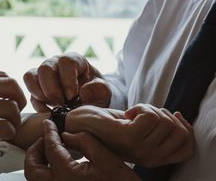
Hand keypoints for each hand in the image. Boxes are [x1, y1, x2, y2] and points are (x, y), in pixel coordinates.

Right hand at [0, 71, 25, 152]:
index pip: (1, 75)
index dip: (11, 88)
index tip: (10, 98)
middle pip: (11, 85)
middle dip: (19, 99)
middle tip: (15, 112)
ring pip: (11, 107)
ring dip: (14, 120)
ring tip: (7, 127)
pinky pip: (4, 127)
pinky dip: (7, 133)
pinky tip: (0, 137)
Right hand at [23, 52, 109, 110]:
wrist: (88, 101)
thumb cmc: (95, 92)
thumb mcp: (104, 91)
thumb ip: (99, 90)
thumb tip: (83, 93)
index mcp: (73, 60)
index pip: (65, 62)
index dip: (68, 79)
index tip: (73, 97)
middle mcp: (55, 63)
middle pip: (45, 68)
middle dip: (52, 89)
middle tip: (62, 104)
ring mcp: (42, 74)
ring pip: (31, 76)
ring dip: (40, 94)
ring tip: (54, 107)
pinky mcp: (35, 87)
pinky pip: (28, 91)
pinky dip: (37, 103)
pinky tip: (48, 112)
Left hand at [24, 119, 139, 180]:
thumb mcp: (107, 158)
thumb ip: (84, 141)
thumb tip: (66, 136)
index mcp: (66, 175)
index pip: (50, 148)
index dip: (48, 133)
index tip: (48, 124)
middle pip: (33, 169)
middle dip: (34, 151)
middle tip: (45, 140)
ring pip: (37, 180)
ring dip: (39, 164)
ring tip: (50, 151)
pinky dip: (47, 174)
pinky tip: (58, 165)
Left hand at [65, 104, 194, 166]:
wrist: (77, 124)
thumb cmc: (107, 123)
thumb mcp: (139, 128)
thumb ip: (159, 129)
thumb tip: (178, 117)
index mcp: (155, 158)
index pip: (188, 147)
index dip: (184, 127)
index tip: (168, 114)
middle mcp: (150, 159)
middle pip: (178, 130)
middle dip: (163, 114)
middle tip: (141, 113)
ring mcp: (139, 150)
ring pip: (164, 121)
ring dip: (149, 109)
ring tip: (131, 114)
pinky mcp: (127, 138)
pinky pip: (150, 116)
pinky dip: (140, 107)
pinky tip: (126, 114)